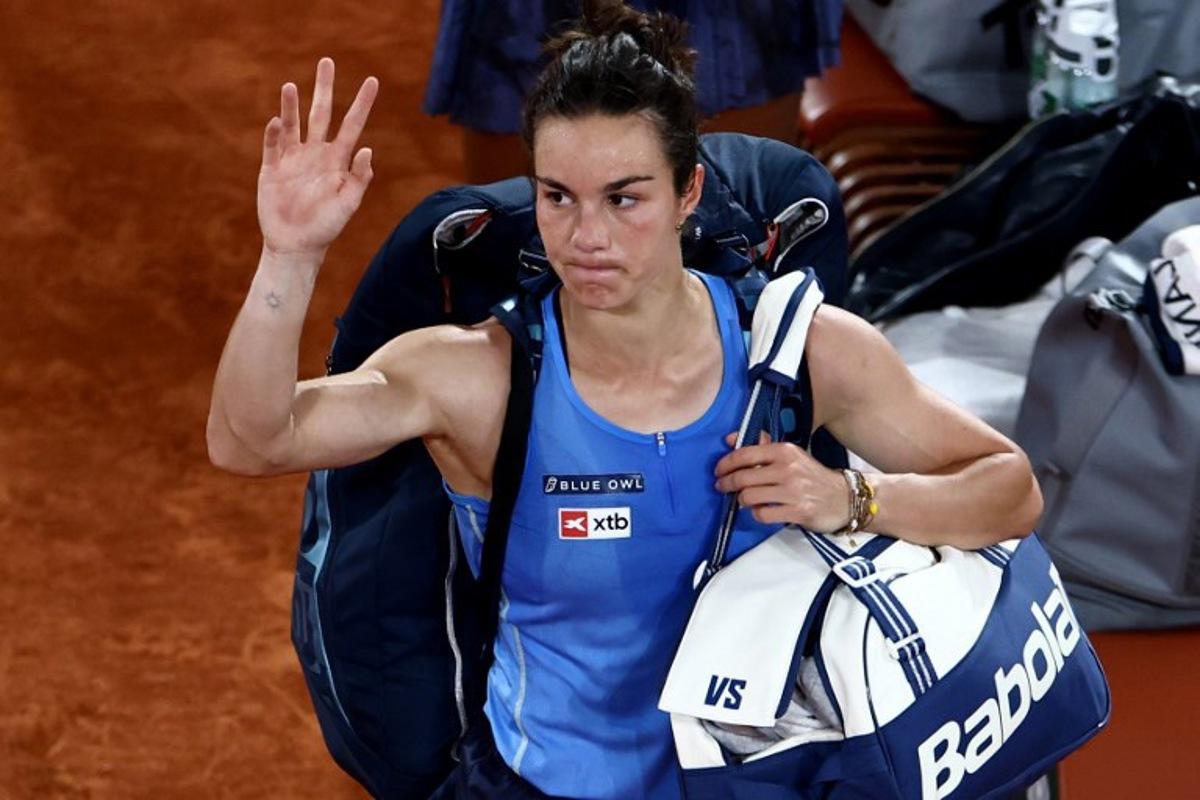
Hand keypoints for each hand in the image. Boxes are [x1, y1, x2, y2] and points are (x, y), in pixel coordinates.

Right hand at [257, 58, 378, 259]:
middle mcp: (315, 154)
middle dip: (324, 88)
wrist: (296, 245)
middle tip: (327, 61)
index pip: (352, 125)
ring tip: (292, 86)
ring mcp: (292, 159)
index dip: (362, 104)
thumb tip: (367, 149)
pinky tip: (276, 119)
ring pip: (293, 124)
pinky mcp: (271, 168)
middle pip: (321, 114)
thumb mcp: (348, 204)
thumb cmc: (326, 227)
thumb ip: (358, 178)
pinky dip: (274, 132)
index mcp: (337, 161)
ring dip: (292, 105)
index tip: (372, 81)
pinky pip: (272, 145)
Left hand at [714, 432, 849, 532]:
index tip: (718, 470)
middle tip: (722, 487)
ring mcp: (793, 491)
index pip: (745, 454)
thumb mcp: (791, 456)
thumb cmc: (812, 476)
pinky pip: (763, 514)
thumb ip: (762, 447)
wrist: (844, 498)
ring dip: (741, 500)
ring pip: (749, 497)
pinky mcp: (798, 511)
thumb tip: (729, 439)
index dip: (726, 463)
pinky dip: (757, 514)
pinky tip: (761, 511)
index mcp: (785, 451)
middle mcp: (788, 468)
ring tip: (743, 500)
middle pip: (743, 477)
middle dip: (726, 483)